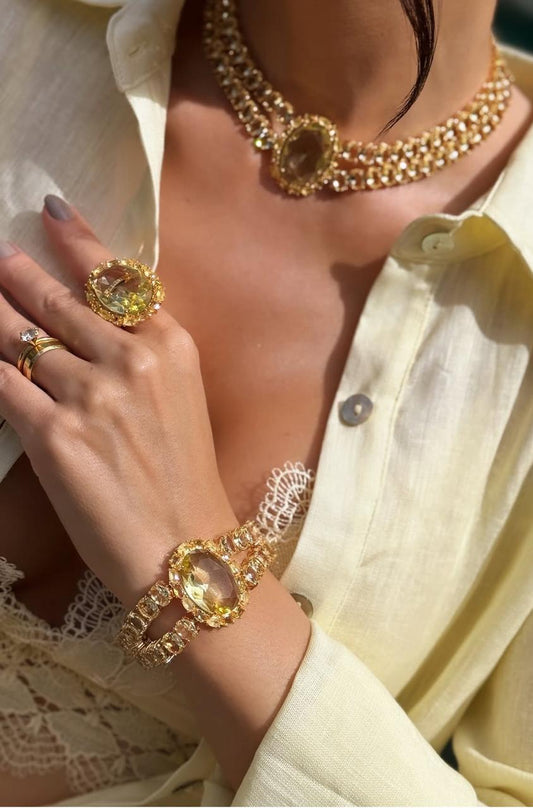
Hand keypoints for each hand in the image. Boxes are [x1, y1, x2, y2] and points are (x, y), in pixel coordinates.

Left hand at [0, 198, 238, 606]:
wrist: (184, 548)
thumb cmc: (186, 478)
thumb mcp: (183, 398)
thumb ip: (144, 352)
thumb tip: (90, 323)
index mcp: (171, 344)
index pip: (115, 277)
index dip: (77, 239)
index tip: (51, 210)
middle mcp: (130, 359)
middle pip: (58, 301)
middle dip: (17, 273)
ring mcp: (90, 394)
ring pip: (20, 337)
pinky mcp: (54, 434)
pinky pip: (2, 383)